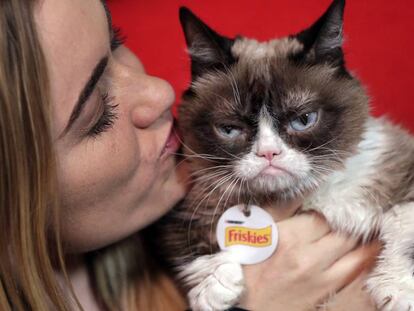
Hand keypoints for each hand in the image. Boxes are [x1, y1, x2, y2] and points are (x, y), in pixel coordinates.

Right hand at [239, 213, 379, 310]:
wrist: (250, 302)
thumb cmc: (250, 263)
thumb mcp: (257, 230)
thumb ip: (280, 206)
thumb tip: (302, 187)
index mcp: (289, 237)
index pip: (322, 215)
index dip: (327, 208)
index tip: (327, 206)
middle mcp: (308, 257)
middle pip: (342, 230)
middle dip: (348, 220)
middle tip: (350, 212)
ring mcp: (322, 276)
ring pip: (356, 248)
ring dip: (363, 235)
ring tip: (366, 224)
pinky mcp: (328, 289)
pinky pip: (358, 268)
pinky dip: (367, 254)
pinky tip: (372, 245)